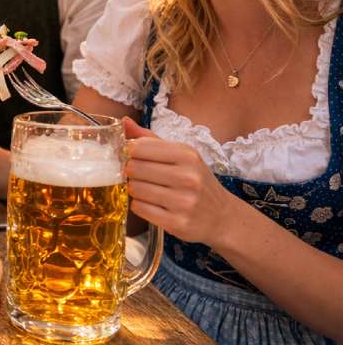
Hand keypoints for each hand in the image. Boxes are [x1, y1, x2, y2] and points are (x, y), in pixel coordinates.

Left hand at [123, 118, 232, 244]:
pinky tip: (151, 204)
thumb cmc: (196, 181)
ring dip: (134, 189)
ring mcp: (184, 202)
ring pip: (135, 189)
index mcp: (187, 155)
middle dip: (130, 172)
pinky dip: (139, 205)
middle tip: (138, 175)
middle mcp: (188, 177)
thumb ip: (150, 139)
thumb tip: (124, 122)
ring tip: (147, 190)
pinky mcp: (177, 223)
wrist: (222, 216)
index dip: (129, 152)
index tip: (132, 156)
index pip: (139, 147)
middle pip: (134, 168)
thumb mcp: (181, 155)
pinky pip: (139, 208)